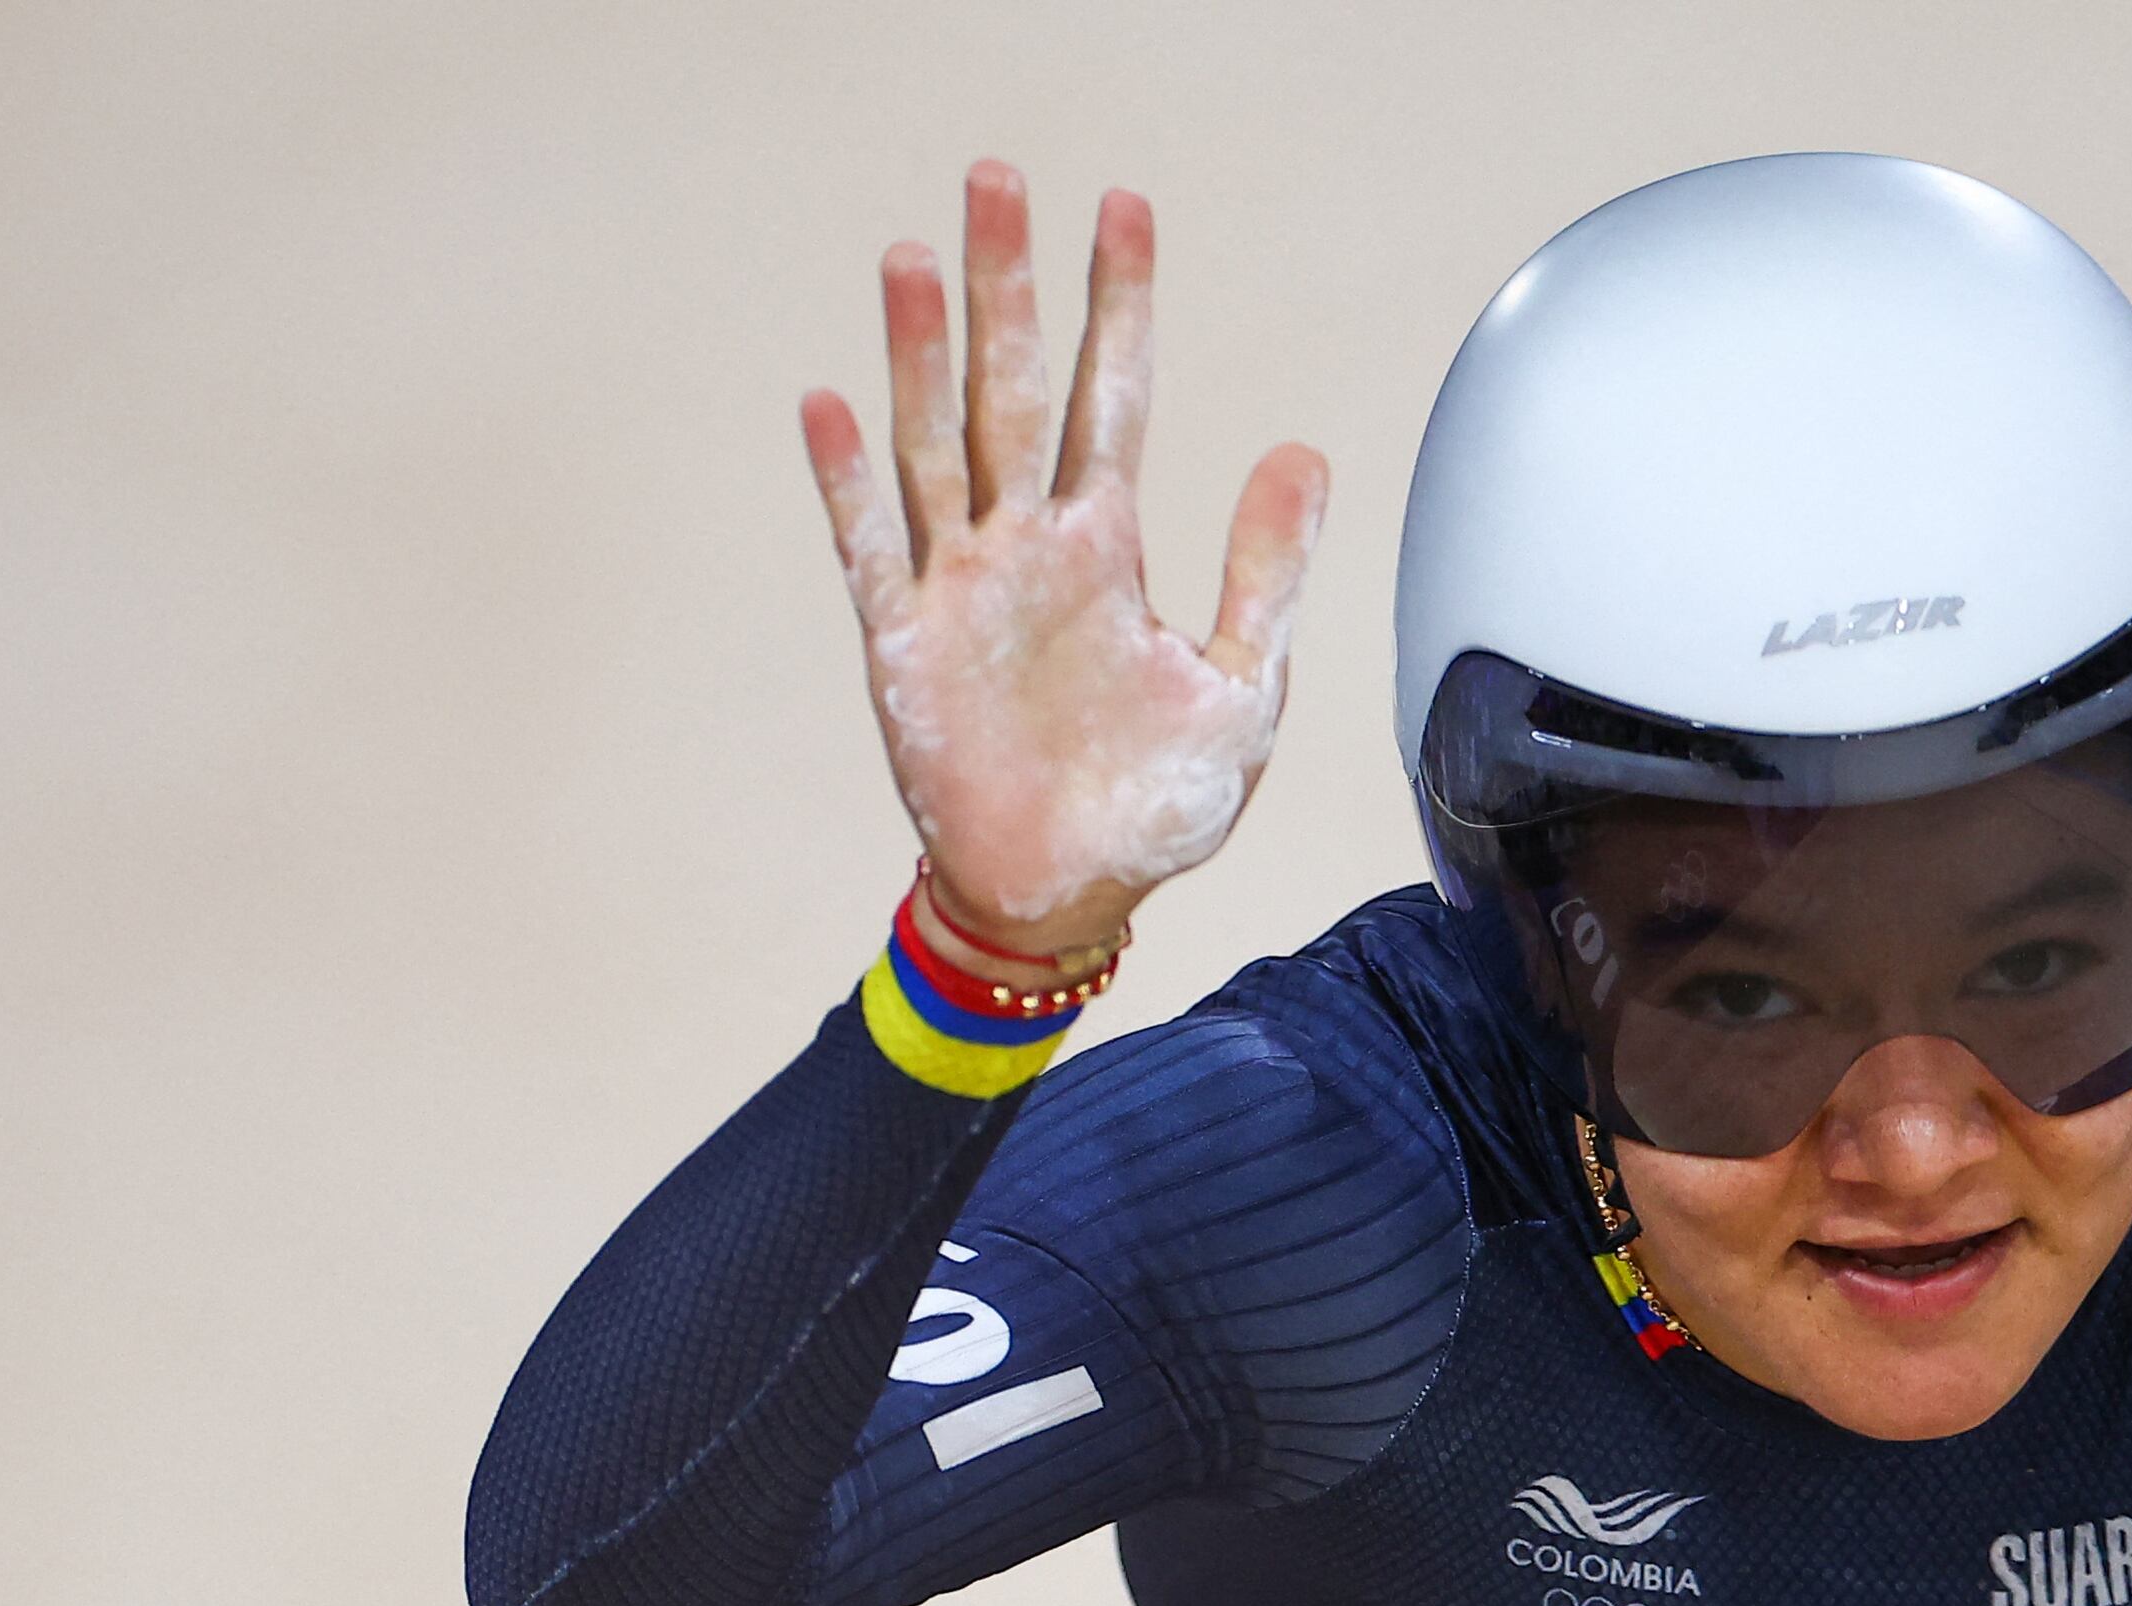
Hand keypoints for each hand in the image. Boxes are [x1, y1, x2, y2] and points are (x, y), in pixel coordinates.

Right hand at [800, 163, 1327, 962]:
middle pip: (1013, 389)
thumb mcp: (1240, 685)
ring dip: (920, 352)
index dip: (1120, 303)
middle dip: (1009, 287)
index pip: (1116, 395)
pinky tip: (828, 401)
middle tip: (999, 180)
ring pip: (936, 443)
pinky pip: (869, 547)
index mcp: (1107, 548)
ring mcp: (960, 588)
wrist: (1070, 900)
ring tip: (914, 256)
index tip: (1123, 209)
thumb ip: (1263, 569)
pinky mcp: (904, 644)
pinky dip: (847, 479)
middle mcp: (1028, 548)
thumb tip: (1302, 450)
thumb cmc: (1153, 804)